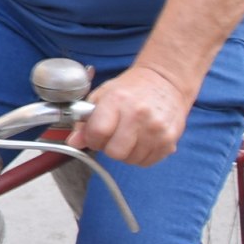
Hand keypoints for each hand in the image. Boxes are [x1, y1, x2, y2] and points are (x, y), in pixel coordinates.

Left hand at [68, 65, 190, 167]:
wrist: (165, 81)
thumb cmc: (131, 88)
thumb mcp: (103, 95)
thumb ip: (85, 120)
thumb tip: (73, 142)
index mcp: (117, 100)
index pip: (97, 133)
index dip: (92, 138)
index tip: (95, 134)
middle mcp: (139, 115)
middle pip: (115, 152)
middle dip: (109, 148)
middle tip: (113, 136)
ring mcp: (156, 129)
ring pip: (131, 160)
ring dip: (126, 152)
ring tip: (129, 135)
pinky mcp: (169, 140)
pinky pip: (147, 162)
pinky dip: (141, 155)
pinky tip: (142, 139)